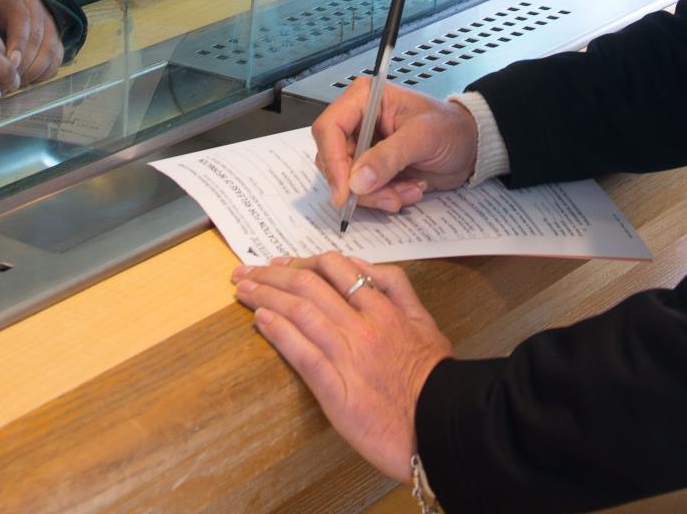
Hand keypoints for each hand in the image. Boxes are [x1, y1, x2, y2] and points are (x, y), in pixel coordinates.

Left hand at [0, 0, 63, 87]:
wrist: (9, 4)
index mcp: (15, 1)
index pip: (22, 21)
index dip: (18, 44)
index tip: (11, 65)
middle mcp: (37, 10)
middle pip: (37, 39)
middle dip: (23, 65)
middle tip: (7, 82)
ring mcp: (50, 24)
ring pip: (49, 50)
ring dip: (33, 71)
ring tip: (16, 84)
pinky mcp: (57, 38)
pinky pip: (56, 59)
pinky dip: (44, 73)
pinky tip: (28, 80)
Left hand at [232, 252, 450, 480]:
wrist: (443, 425)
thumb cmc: (436, 379)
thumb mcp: (425, 322)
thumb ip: (398, 290)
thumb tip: (365, 268)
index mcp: (384, 309)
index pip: (336, 269)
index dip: (302, 262)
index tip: (281, 262)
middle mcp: (363, 326)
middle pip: (309, 286)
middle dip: (273, 274)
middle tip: (247, 270)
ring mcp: (348, 356)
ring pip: (301, 312)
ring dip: (266, 296)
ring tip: (243, 289)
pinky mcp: (337, 389)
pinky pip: (303, 353)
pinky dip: (279, 332)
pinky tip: (261, 319)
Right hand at [312, 79, 477, 214]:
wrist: (470, 146)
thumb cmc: (450, 129)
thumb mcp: (423, 137)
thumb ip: (388, 157)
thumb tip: (356, 181)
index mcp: (364, 98)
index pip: (329, 128)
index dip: (333, 161)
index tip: (345, 192)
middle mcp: (357, 120)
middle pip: (333, 159)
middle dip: (360, 186)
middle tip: (391, 198)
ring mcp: (362, 146)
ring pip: (346, 180)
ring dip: (376, 195)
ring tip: (407, 193)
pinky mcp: (370, 167)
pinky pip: (362, 191)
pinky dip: (383, 198)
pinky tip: (409, 191)